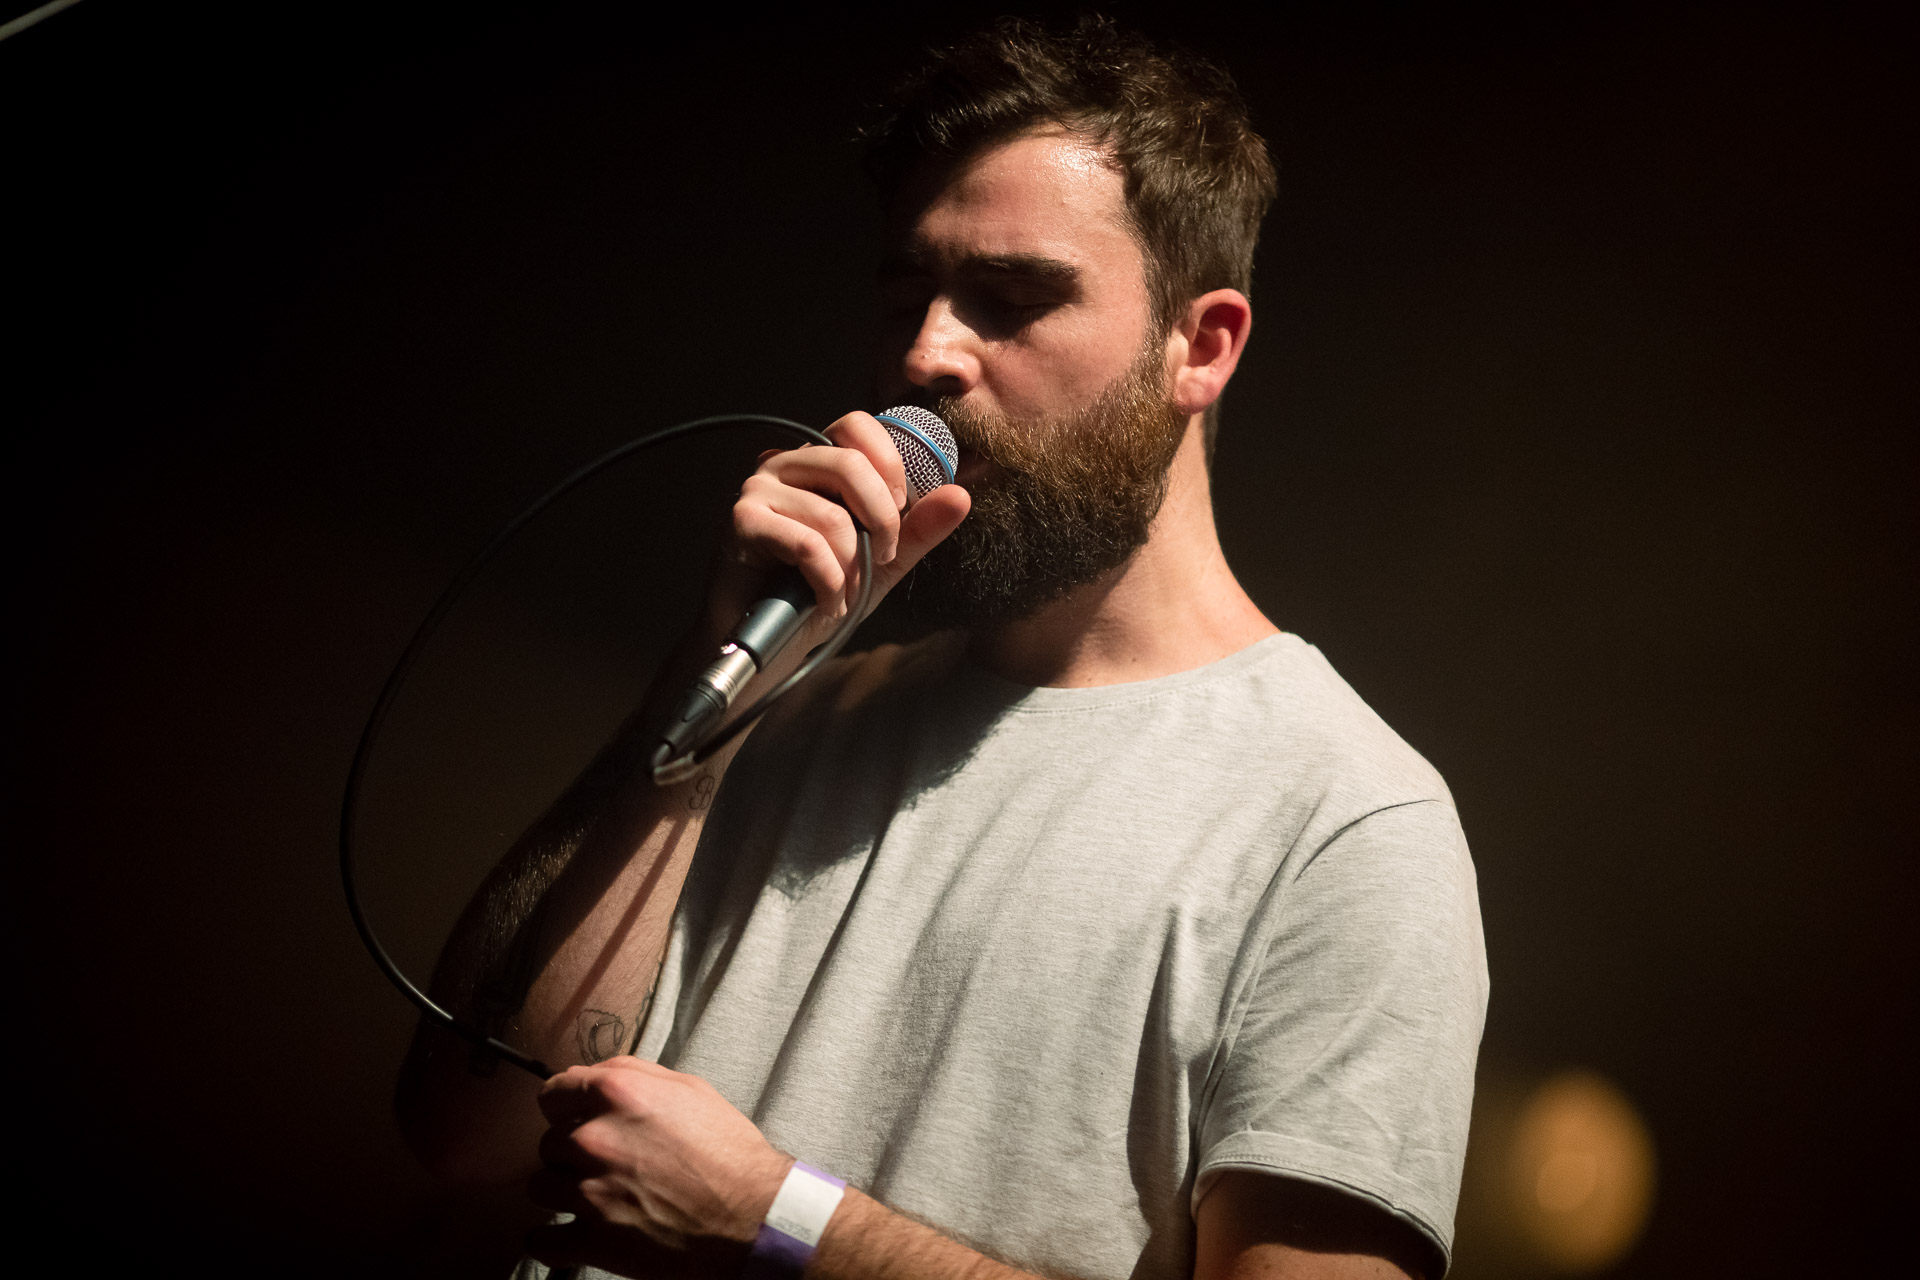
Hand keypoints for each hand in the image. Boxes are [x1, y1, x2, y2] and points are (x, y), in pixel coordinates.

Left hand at [525, 1056, 791, 1275]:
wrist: (753, 1217)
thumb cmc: (728, 1152)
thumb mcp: (690, 1090)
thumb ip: (633, 1075)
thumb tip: (590, 1076)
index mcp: (617, 1094)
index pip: (552, 1092)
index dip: (563, 1107)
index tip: (572, 1119)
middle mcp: (595, 1138)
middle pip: (547, 1143)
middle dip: (571, 1152)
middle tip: (604, 1164)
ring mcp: (589, 1192)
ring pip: (539, 1187)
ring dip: (562, 1191)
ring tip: (596, 1197)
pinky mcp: (592, 1240)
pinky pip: (541, 1239)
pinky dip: (554, 1238)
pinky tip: (574, 1232)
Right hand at [709, 410, 970, 641]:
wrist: (771, 641)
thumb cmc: (819, 593)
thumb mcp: (882, 561)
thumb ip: (917, 529)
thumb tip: (960, 496)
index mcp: (815, 462)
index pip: (857, 425)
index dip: (890, 466)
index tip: (900, 512)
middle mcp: (782, 464)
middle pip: (849, 463)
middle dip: (882, 520)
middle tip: (882, 558)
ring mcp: (756, 491)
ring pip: (831, 515)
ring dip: (851, 567)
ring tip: (844, 591)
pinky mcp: (740, 523)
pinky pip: (805, 544)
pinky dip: (828, 582)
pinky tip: (826, 602)